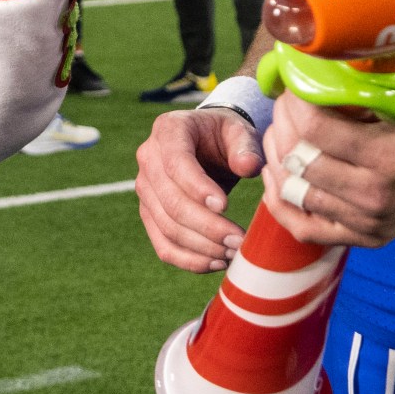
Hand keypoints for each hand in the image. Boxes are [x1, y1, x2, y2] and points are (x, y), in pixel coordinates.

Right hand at [134, 107, 260, 271]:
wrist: (208, 144)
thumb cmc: (225, 136)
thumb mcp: (239, 131)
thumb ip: (245, 146)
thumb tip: (249, 167)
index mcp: (168, 130)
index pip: (175, 163)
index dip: (197, 188)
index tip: (225, 206)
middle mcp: (148, 159)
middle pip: (170, 202)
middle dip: (206, 226)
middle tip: (239, 239)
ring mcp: (145, 190)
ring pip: (167, 228)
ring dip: (202, 247)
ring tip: (234, 252)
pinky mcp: (150, 214)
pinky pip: (163, 245)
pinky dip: (189, 260)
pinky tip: (217, 262)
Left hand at [259, 83, 394, 248]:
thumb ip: (373, 75)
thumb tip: (319, 55)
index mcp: (388, 157)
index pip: (313, 130)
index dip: (294, 102)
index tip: (295, 84)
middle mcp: (375, 195)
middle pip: (298, 162)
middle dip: (282, 126)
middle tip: (285, 104)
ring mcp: (370, 221)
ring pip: (296, 194)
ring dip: (278, 160)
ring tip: (280, 133)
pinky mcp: (368, 236)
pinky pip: (306, 229)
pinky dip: (284, 204)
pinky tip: (278, 177)